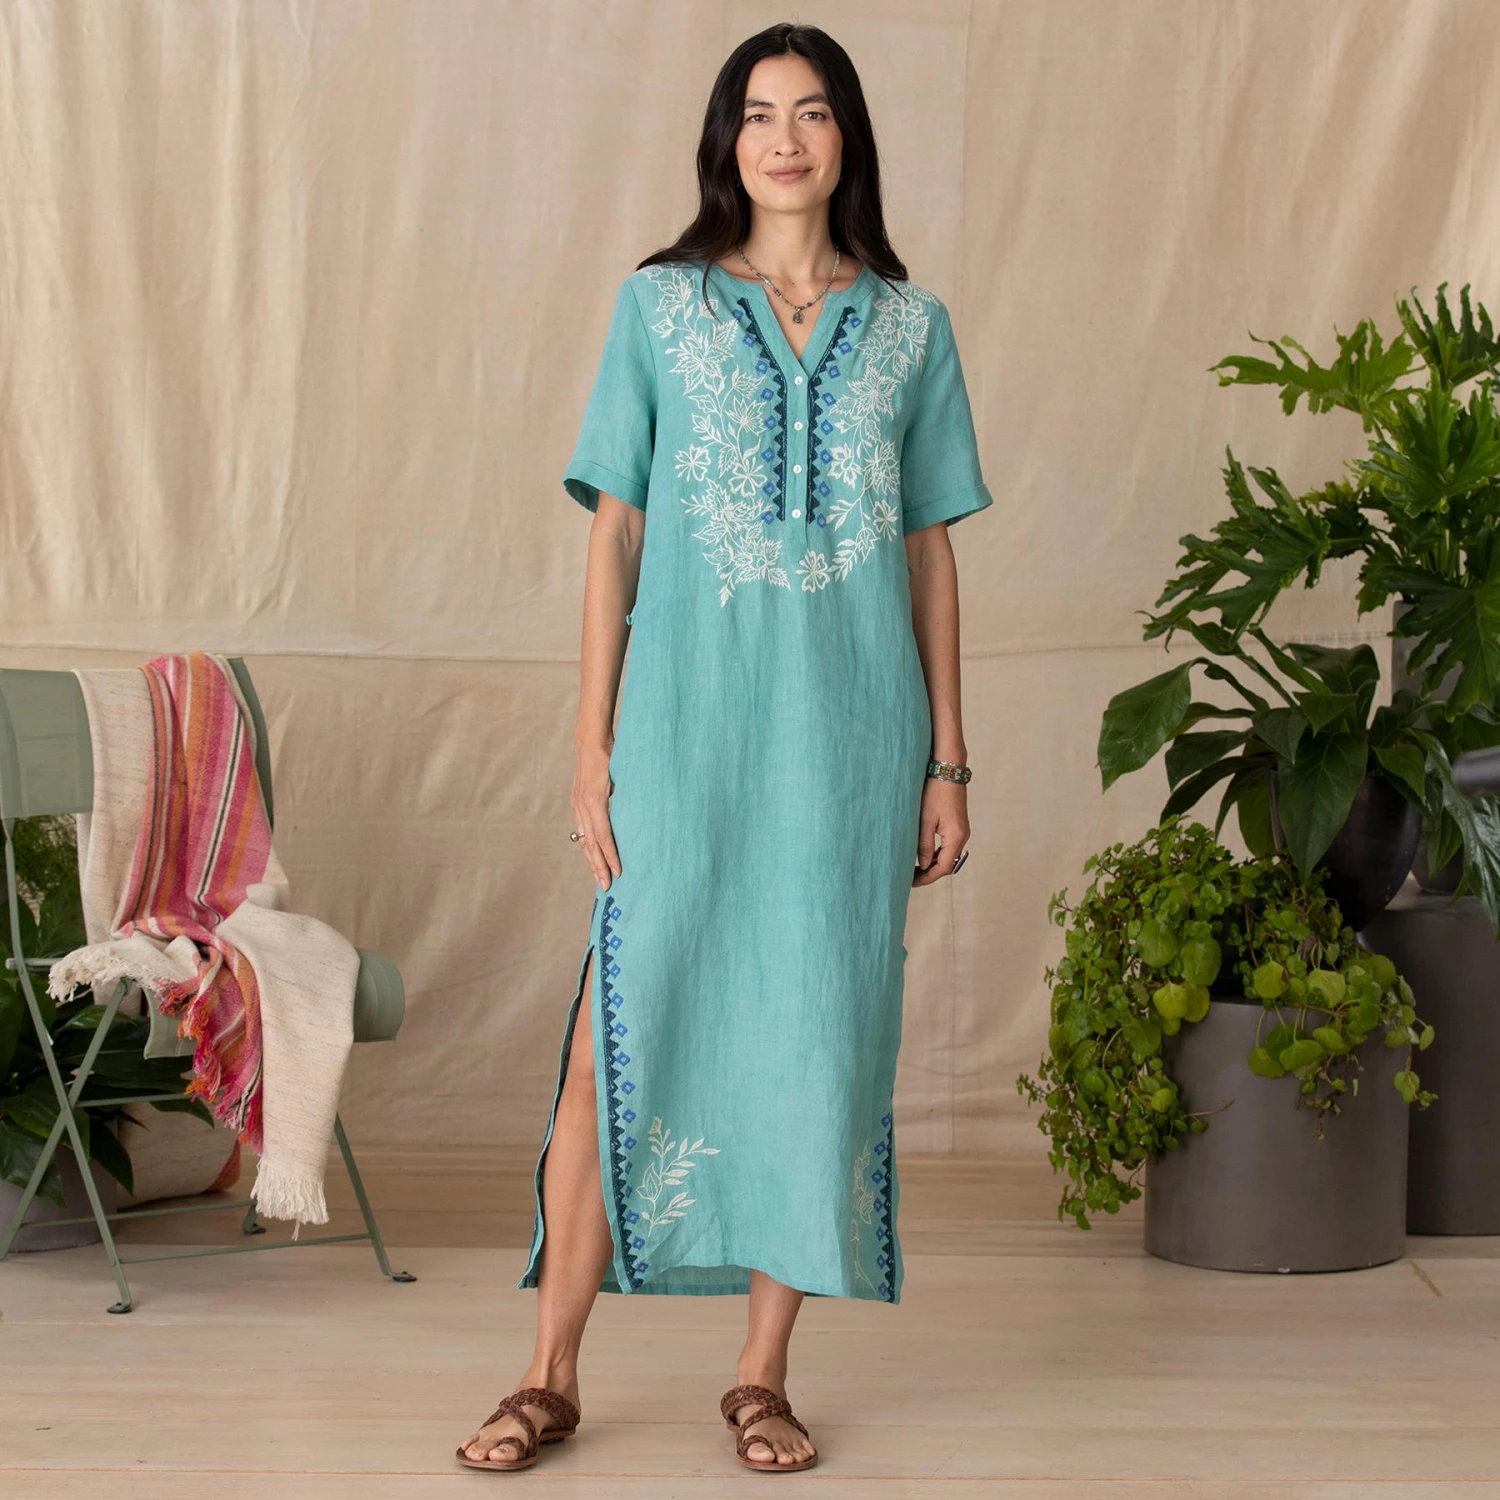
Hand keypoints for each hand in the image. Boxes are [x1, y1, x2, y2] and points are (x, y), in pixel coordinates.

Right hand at [571, 741, 622, 890]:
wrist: (590, 740)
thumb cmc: (612, 754)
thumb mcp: (622, 774)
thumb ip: (627, 795)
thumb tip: (639, 817)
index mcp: (595, 800)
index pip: (604, 835)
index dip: (611, 855)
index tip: (618, 872)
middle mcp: (583, 805)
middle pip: (591, 843)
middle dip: (599, 866)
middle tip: (607, 887)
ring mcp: (577, 805)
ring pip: (584, 840)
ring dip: (592, 860)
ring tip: (599, 878)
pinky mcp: (577, 803)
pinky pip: (581, 830)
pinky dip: (587, 846)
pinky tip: (592, 857)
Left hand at [913, 777, 968, 886]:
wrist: (948, 770)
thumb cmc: (935, 792)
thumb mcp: (925, 820)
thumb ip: (924, 845)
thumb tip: (923, 865)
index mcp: (955, 837)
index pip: (943, 868)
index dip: (927, 877)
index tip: (912, 882)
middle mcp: (963, 836)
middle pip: (948, 865)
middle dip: (930, 873)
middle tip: (911, 876)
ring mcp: (962, 831)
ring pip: (949, 856)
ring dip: (933, 863)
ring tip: (914, 866)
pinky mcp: (959, 825)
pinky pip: (950, 846)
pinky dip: (938, 853)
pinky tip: (924, 853)